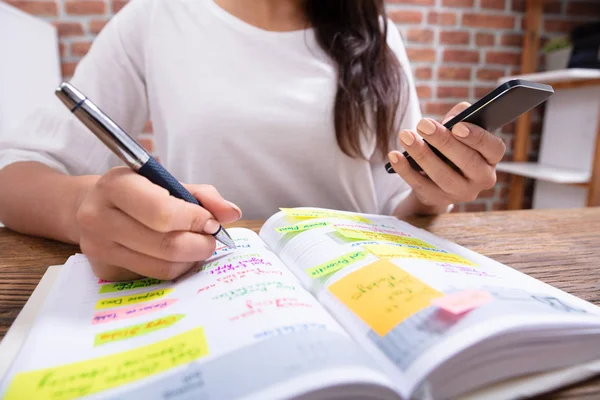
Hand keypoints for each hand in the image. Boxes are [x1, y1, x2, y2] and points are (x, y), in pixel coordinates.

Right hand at [75, 167, 240, 280]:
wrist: (91, 207)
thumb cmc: (138, 192)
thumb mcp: (167, 182)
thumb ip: (203, 195)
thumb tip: (231, 213)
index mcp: (114, 186)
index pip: (162, 212)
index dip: (195, 220)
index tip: (211, 222)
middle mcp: (98, 217)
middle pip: (166, 244)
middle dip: (200, 243)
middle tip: (211, 238)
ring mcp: (98, 248)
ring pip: (163, 266)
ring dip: (191, 258)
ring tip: (196, 244)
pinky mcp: (105, 272)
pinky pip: (155, 277)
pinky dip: (176, 268)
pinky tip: (178, 256)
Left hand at [387, 102, 505, 211]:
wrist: (437, 179)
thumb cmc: (452, 147)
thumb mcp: (459, 131)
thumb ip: (460, 117)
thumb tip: (451, 120)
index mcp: (491, 158)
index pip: (493, 148)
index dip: (476, 137)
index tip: (457, 126)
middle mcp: (482, 178)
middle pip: (467, 161)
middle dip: (443, 141)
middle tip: (423, 124)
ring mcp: (460, 193)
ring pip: (442, 175)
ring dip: (422, 154)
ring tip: (405, 135)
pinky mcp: (437, 199)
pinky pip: (420, 185)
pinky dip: (405, 169)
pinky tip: (394, 155)